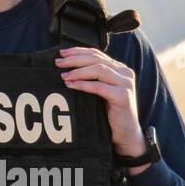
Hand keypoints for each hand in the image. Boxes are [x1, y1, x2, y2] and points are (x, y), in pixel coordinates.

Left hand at [54, 46, 149, 173]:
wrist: (126, 133)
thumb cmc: (110, 112)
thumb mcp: (101, 90)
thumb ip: (92, 77)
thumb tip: (66, 67)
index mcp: (119, 68)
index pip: (97, 53)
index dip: (78, 51)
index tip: (61, 52)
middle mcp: (125, 73)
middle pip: (96, 59)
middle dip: (75, 59)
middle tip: (58, 63)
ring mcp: (126, 84)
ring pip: (98, 70)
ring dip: (78, 72)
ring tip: (63, 76)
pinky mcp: (123, 96)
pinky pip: (99, 86)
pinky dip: (83, 84)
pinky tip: (71, 85)